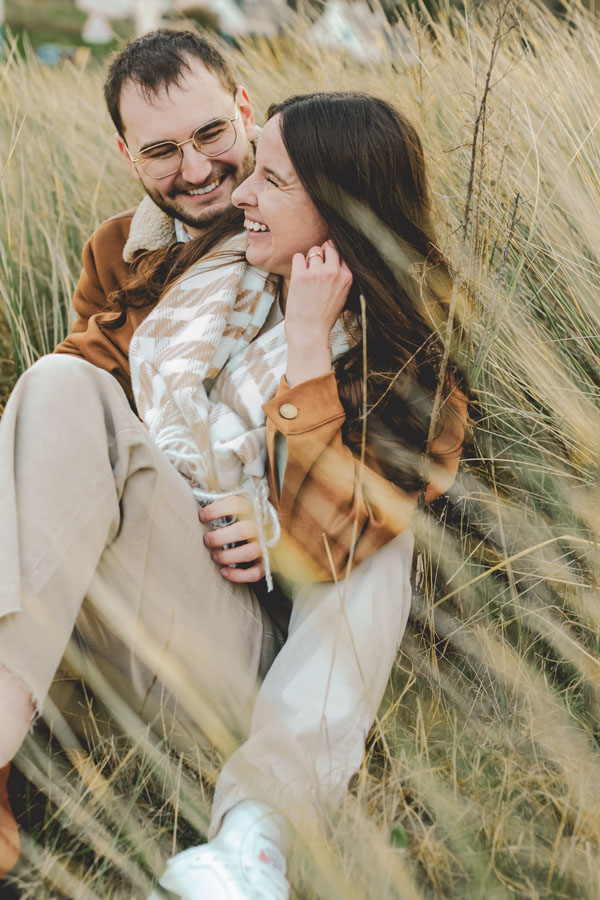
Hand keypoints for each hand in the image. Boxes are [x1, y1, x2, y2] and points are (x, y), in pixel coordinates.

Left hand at [198, 495, 265, 582]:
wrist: (276, 534)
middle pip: (242, 530)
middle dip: (219, 537)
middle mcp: (261, 525)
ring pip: (248, 552)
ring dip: (227, 556)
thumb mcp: (239, 506)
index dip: (216, 510)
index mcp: (252, 508)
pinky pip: (255, 573)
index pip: (236, 504)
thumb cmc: (248, 518)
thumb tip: (190, 487)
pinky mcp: (268, 563)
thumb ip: (220, 502)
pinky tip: (224, 572)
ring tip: (214, 556)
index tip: (201, 516)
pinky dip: (238, 575)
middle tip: (206, 540)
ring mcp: (266, 545)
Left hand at [285, 241, 352, 386]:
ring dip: (309, 261)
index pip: (341, 252)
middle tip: (316, 267)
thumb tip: (332, 256)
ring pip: (313, 251)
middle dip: (322, 253)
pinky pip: (298, 257)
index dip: (332, 256)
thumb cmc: (323, 316)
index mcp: (347, 277)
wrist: (309, 332)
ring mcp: (317, 272)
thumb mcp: (341, 295)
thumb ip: (339, 276)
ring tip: (307, 276)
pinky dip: (297, 264)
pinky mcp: (301, 275)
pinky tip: (299, 277)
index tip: (327, 264)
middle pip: (329, 246)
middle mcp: (334, 272)